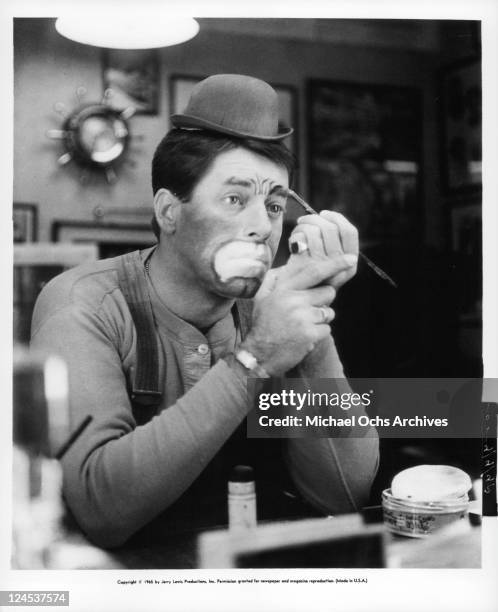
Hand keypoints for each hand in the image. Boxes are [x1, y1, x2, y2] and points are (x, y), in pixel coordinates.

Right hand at [241, 257, 353, 375]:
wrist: (258, 355)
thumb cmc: (263, 325)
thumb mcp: (262, 298)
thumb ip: (275, 279)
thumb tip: (288, 265)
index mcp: (283, 289)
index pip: (314, 271)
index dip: (335, 264)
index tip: (350, 259)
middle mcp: (293, 300)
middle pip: (327, 291)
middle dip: (323, 301)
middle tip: (307, 311)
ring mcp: (302, 316)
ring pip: (329, 312)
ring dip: (320, 319)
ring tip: (301, 326)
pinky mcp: (310, 333)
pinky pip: (327, 329)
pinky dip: (318, 334)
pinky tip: (303, 337)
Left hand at [287, 211, 358, 289]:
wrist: (295, 294)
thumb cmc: (311, 272)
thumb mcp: (329, 259)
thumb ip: (333, 241)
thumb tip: (325, 215)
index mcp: (351, 262)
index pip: (350, 232)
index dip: (337, 218)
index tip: (324, 213)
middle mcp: (341, 266)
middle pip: (330, 228)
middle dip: (314, 219)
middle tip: (303, 220)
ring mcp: (325, 267)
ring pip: (314, 231)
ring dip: (303, 226)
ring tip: (298, 233)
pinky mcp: (308, 266)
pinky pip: (302, 238)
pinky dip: (295, 235)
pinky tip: (293, 243)